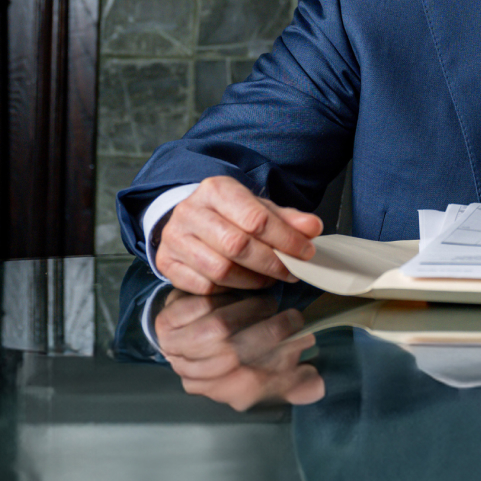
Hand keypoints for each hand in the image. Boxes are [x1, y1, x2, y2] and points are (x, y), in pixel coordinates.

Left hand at [152, 290, 325, 409]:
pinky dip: (223, 298)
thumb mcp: (267, 365)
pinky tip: (239, 295)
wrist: (187, 327)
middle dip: (270, 334)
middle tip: (293, 319)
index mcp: (221, 391)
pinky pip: (199, 307)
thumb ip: (292, 378)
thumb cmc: (236, 345)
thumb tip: (316, 387)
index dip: (280, 366)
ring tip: (267, 305)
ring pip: (217, 329)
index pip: (250, 386)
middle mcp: (196, 377)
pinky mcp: (165, 325)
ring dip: (248, 313)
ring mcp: (176, 351)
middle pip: (234, 357)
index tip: (305, 344)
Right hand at [154, 175, 321, 294]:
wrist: (189, 218)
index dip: (285, 239)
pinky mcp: (167, 262)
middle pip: (237, 245)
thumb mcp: (259, 208)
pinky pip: (204, 286)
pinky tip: (244, 283)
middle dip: (271, 263)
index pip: (256, 218)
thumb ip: (287, 219)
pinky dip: (229, 290)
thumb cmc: (229, 214)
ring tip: (269, 278)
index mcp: (216, 190)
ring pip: (220, 269)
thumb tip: (313, 228)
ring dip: (252, 280)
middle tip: (291, 272)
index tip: (306, 253)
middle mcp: (190, 211)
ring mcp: (174, 238)